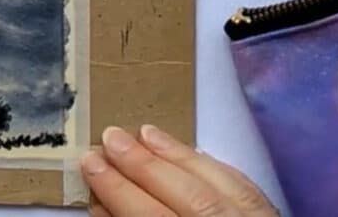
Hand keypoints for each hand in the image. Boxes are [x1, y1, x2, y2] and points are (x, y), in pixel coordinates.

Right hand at [82, 125, 276, 216]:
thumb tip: (102, 204)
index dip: (118, 188)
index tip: (91, 162)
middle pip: (188, 195)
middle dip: (143, 165)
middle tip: (109, 139)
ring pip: (220, 185)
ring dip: (179, 156)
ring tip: (145, 133)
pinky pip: (246, 188)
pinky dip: (216, 168)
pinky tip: (194, 153)